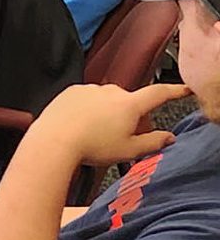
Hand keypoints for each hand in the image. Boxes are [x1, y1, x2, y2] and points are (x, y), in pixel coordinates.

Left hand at [25, 83, 190, 166]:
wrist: (54, 141)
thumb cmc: (90, 147)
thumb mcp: (130, 151)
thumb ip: (153, 142)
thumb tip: (168, 137)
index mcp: (129, 104)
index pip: (158, 93)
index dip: (174, 91)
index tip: (184, 88)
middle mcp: (110, 91)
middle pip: (130, 101)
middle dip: (130, 116)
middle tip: (122, 136)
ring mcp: (90, 89)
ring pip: (107, 100)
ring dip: (107, 113)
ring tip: (95, 134)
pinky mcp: (72, 91)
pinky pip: (87, 99)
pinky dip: (88, 110)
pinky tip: (81, 126)